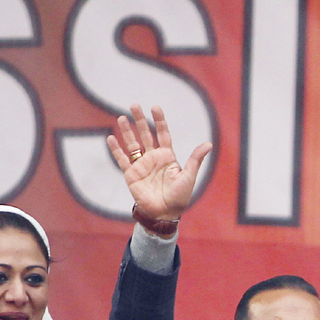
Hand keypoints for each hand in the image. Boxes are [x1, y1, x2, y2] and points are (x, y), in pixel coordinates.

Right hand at [107, 105, 211, 224]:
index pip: (163, 134)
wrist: (164, 214)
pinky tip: (110, 138)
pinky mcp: (131, 175)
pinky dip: (116, 150)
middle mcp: (153, 158)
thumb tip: (209, 144)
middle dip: (140, 120)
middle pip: (145, 134)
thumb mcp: (189, 177)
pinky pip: (122, 160)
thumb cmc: (179, 197)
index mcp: (167, 157)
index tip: (155, 107)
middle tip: (134, 105)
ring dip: (127, 131)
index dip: (159, 121)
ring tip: (122, 118)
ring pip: (132, 144)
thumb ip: (195, 160)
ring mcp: (141, 165)